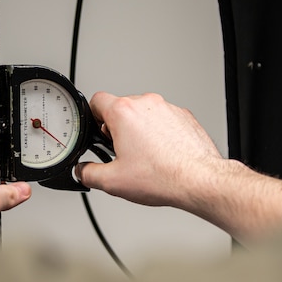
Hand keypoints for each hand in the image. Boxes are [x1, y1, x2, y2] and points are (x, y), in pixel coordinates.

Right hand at [77, 92, 225, 213]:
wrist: (199, 180)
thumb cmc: (162, 176)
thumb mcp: (112, 181)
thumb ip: (88, 173)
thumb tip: (83, 171)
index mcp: (124, 112)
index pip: (96, 100)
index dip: (92, 117)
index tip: (96, 131)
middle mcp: (146, 103)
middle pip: (121, 108)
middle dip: (118, 128)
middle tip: (121, 152)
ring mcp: (168, 108)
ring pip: (144, 114)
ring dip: (140, 130)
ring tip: (145, 156)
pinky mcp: (184, 116)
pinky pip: (164, 120)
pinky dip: (160, 133)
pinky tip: (162, 154)